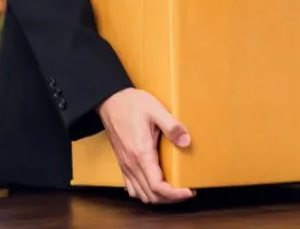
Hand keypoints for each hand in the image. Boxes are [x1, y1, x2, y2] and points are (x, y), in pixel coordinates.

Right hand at [97, 88, 194, 203]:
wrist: (109, 100)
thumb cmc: (132, 104)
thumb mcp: (155, 110)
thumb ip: (172, 126)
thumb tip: (186, 141)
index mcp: (141, 153)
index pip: (157, 186)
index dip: (175, 194)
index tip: (189, 191)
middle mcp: (131, 164)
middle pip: (151, 195)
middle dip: (171, 198)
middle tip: (187, 190)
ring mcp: (125, 165)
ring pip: (141, 195)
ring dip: (159, 197)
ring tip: (174, 190)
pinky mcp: (122, 163)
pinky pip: (132, 188)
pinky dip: (145, 192)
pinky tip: (155, 185)